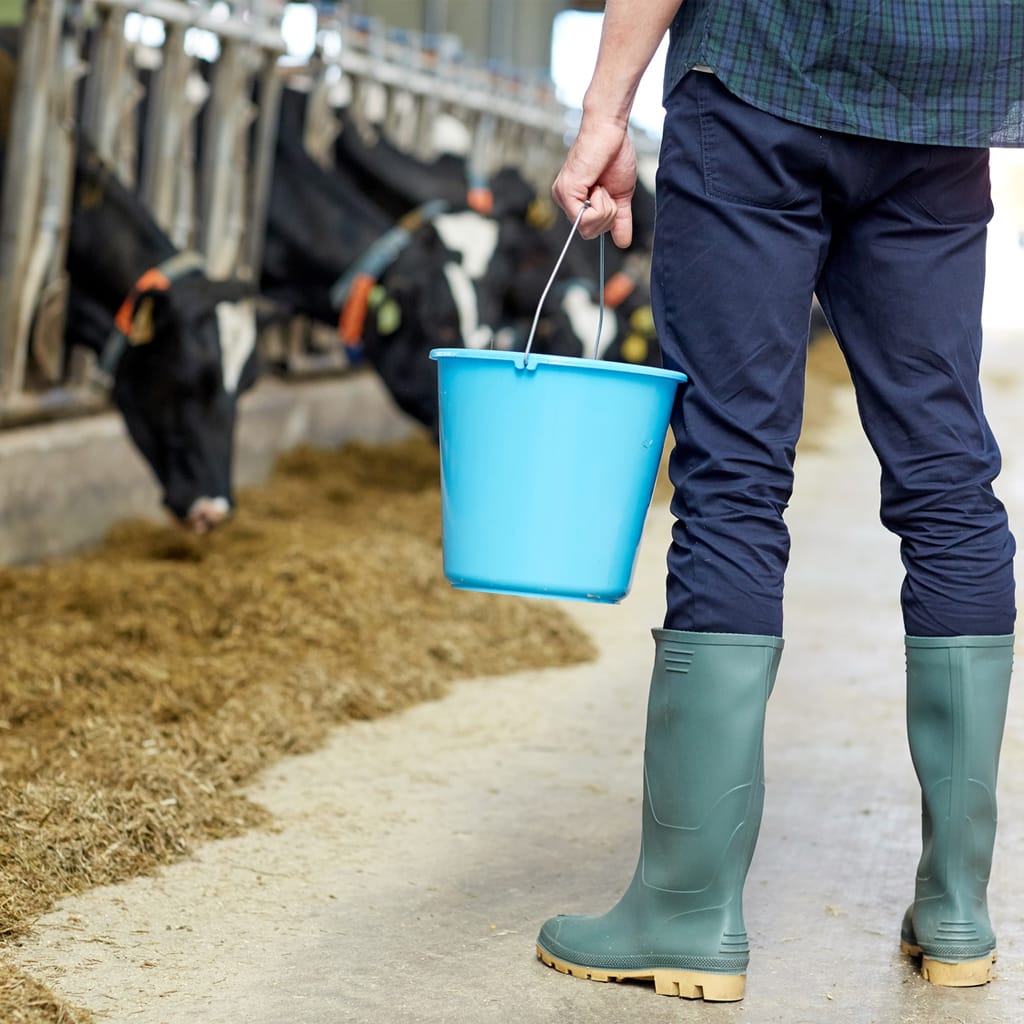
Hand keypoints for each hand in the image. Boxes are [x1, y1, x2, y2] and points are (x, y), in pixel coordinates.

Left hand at [551, 116, 637, 247]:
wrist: (611, 131)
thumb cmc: (614, 155)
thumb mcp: (621, 196)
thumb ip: (621, 220)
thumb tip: (623, 243)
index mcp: (575, 201)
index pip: (589, 230)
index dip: (606, 219)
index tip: (608, 195)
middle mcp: (564, 200)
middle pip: (589, 233)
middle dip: (607, 215)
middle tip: (605, 189)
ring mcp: (562, 196)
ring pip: (589, 228)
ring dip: (605, 208)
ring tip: (601, 185)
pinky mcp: (566, 192)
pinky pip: (587, 218)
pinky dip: (601, 205)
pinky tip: (597, 186)